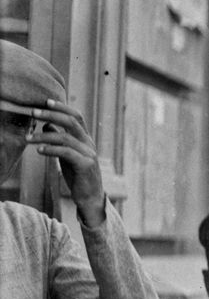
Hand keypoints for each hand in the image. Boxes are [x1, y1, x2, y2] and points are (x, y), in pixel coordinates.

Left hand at [25, 99, 104, 226]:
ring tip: (28, 138)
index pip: (76, 117)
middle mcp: (89, 144)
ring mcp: (89, 154)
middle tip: (33, 113)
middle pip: (71, 121)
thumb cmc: (77, 175)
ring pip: (65, 137)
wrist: (90, 197)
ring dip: (44, 135)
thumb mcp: (67, 154)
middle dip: (51, 114)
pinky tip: (39, 151)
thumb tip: (46, 123)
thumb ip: (59, 139)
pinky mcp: (85, 165)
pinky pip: (66, 152)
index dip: (62, 107)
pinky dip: (51, 149)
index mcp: (85, 139)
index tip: (45, 101)